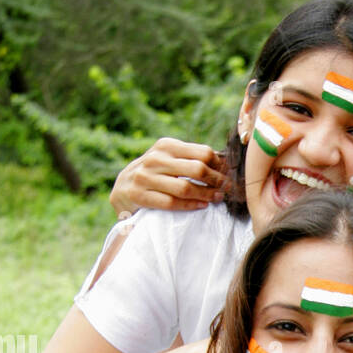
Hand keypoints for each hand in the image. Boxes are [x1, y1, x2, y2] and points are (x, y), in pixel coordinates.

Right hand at [110, 138, 227, 215]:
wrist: (122, 190)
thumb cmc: (155, 175)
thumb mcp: (169, 159)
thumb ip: (191, 159)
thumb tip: (225, 163)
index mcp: (166, 146)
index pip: (203, 153)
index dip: (220, 166)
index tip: (230, 176)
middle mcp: (155, 158)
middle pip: (198, 169)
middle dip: (217, 181)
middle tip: (227, 189)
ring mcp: (146, 177)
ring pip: (186, 188)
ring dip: (206, 195)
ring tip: (217, 198)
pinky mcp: (139, 195)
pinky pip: (171, 203)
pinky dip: (190, 205)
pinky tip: (202, 206)